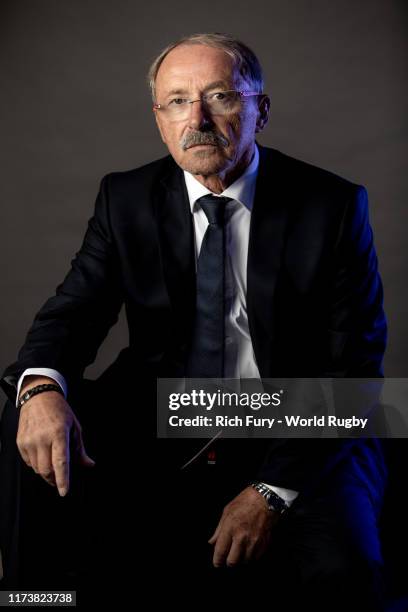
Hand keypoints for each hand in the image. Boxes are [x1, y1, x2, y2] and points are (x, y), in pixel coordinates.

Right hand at [16, 377, 94, 495]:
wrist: (39, 397)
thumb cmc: (59, 411)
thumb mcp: (75, 427)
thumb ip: (80, 449)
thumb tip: (88, 464)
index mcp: (59, 433)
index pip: (60, 462)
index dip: (62, 480)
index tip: (64, 491)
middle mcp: (42, 438)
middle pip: (46, 470)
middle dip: (54, 479)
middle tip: (60, 479)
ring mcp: (29, 440)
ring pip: (37, 468)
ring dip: (46, 471)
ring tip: (52, 460)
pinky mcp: (20, 442)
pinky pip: (28, 462)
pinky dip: (36, 464)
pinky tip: (42, 454)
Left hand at [208, 486, 278, 566]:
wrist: (265, 500)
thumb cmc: (244, 502)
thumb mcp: (227, 512)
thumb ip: (219, 530)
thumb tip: (212, 543)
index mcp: (230, 528)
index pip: (221, 551)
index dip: (217, 561)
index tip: (217, 563)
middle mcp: (242, 537)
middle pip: (232, 562)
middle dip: (229, 561)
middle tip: (228, 557)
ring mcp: (254, 541)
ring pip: (245, 561)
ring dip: (241, 558)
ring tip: (240, 550)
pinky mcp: (264, 543)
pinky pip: (256, 558)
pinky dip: (251, 556)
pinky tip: (249, 548)